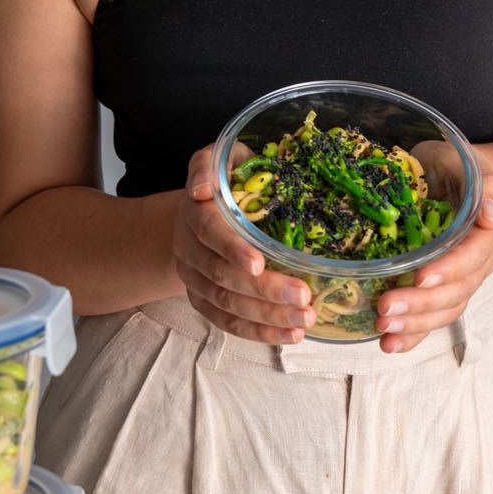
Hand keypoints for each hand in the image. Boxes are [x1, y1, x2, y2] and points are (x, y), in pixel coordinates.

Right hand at [172, 146, 316, 344]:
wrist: (198, 209)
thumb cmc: (225, 179)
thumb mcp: (222, 158)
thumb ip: (210, 163)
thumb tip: (202, 188)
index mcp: (195, 211)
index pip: (209, 232)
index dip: (232, 249)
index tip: (259, 263)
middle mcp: (188, 248)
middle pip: (221, 275)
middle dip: (263, 290)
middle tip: (302, 296)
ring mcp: (194, 278)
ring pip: (226, 304)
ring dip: (267, 316)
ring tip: (304, 320)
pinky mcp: (203, 300)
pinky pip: (228, 323)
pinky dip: (259, 333)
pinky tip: (290, 335)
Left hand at [374, 145, 492, 355]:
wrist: (455, 181)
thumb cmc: (457, 169)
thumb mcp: (467, 164)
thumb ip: (484, 184)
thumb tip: (492, 213)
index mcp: (484, 234)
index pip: (473, 257)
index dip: (449, 269)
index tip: (420, 275)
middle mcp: (474, 265)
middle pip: (455, 292)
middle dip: (420, 303)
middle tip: (386, 307)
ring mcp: (456, 283)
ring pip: (443, 312)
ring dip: (414, 324)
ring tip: (383, 327)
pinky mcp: (436, 293)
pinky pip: (429, 320)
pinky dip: (411, 336)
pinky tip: (389, 345)